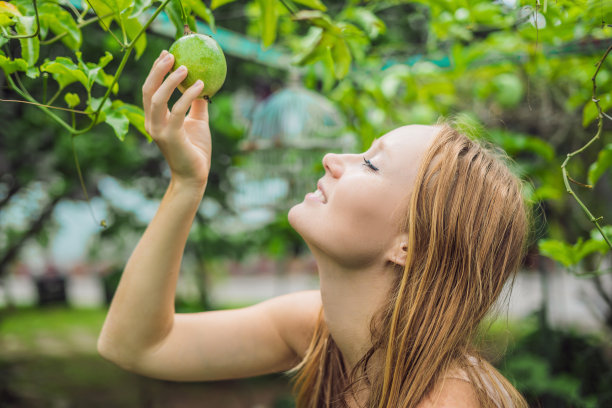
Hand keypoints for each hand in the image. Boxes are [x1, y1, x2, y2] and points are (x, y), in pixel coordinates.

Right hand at [142, 50, 210, 188]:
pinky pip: (178, 110)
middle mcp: (152, 123)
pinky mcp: (171, 136)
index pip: (150, 90)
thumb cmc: (195, 149)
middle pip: (148, 90)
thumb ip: (195, 104)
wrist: (195, 175)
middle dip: (157, 70)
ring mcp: (159, 130)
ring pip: (158, 98)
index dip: (156, 71)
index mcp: (154, 119)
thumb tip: (202, 83)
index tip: (166, 54)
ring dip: (170, 80)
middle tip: (170, 54)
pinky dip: (188, 95)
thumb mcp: (196, 122)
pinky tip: (200, 85)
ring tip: (185, 67)